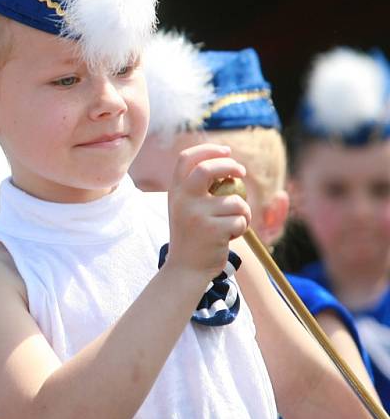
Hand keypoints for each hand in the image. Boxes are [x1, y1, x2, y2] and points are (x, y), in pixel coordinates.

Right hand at [164, 144, 250, 283]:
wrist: (185, 268)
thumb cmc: (192, 236)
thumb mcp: (186, 208)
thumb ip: (198, 188)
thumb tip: (227, 165)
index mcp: (175, 192)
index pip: (186, 159)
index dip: (208, 150)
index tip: (226, 151)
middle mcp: (182, 200)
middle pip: (207, 169)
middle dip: (230, 166)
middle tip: (241, 172)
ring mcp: (196, 215)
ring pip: (235, 201)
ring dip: (243, 212)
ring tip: (233, 224)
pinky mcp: (212, 230)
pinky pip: (240, 220)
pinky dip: (242, 227)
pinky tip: (229, 237)